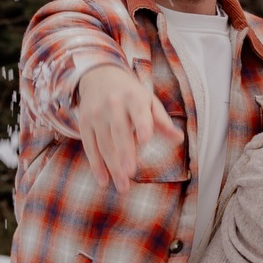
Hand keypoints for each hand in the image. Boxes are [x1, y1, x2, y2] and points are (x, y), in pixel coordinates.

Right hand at [76, 63, 182, 192]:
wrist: (99, 76)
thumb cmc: (131, 94)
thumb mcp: (149, 101)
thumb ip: (162, 121)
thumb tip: (179, 139)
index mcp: (134, 97)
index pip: (139, 112)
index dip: (142, 125)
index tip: (145, 140)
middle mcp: (113, 104)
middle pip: (119, 132)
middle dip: (124, 153)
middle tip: (130, 173)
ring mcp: (96, 114)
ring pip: (104, 143)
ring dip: (112, 166)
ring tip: (123, 186)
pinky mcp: (83, 122)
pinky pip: (89, 147)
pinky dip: (96, 165)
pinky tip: (103, 181)